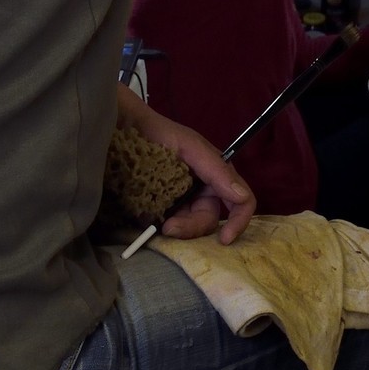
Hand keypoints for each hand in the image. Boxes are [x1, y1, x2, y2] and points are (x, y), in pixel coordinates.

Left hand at [115, 86, 254, 244]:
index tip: (224, 239)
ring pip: (190, 226)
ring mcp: (181, 201)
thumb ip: (217, 170)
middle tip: (169, 228)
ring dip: (178, 230)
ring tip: (158, 226)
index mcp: (216, 175)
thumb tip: (243, 198)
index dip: (238, 221)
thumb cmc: (160, 133)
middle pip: (209, 219)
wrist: (125, 130)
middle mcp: (201, 190)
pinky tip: (152, 225)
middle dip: (193, 227)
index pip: (240, 201)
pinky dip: (164, 229)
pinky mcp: (160, 209)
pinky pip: (169, 225)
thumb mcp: (191, 147)